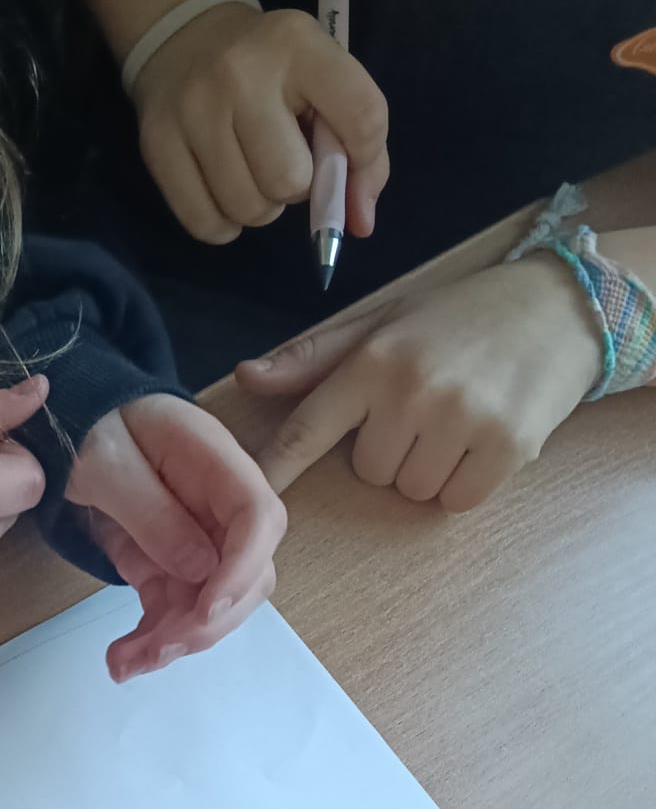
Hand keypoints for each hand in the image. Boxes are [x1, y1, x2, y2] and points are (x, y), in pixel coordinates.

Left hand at [67, 395, 285, 679]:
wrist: (72, 429)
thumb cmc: (91, 428)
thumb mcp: (106, 460)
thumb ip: (151, 510)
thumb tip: (199, 568)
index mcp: (216, 463)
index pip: (259, 518)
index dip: (242, 569)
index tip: (206, 609)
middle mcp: (220, 507)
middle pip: (249, 575)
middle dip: (207, 622)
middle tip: (156, 649)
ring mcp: (199, 540)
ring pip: (213, 607)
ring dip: (175, 643)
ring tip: (124, 664)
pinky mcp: (170, 566)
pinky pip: (175, 612)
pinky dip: (153, 641)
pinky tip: (122, 660)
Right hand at [133, 3, 388, 243]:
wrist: (183, 35)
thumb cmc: (268, 68)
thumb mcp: (319, 77)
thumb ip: (356, 141)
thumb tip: (361, 223)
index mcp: (298, 45)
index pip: (361, 116)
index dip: (366, 163)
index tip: (353, 176)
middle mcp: (242, 73)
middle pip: (290, 180)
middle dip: (296, 188)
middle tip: (283, 164)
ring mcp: (194, 110)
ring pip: (248, 208)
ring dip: (260, 207)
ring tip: (251, 175)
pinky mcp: (157, 144)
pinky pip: (206, 223)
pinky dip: (224, 225)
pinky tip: (223, 196)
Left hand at [239, 257, 606, 507]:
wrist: (561, 305)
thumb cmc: (459, 317)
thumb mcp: (383, 321)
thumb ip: (314, 358)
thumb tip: (246, 376)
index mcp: (374, 360)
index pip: (309, 429)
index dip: (277, 470)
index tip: (250, 504)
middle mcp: (413, 390)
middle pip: (368, 471)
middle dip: (390, 450)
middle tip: (425, 408)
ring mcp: (462, 419)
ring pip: (411, 490)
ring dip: (428, 468)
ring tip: (456, 420)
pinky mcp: (507, 447)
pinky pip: (457, 501)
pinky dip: (466, 483)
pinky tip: (482, 440)